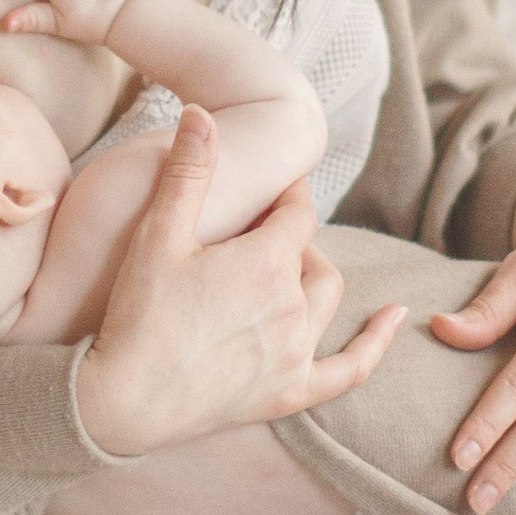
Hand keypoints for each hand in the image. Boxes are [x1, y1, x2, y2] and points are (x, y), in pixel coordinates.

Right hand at [73, 104, 406, 457]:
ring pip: (326, 296)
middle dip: (290, 236)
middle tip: (257, 232)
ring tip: (285, 266)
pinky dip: (375, 343)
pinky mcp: (289, 393)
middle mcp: (292, 306)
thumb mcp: (157, 236)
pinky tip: (394, 318)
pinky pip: (349, 368)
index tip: (274, 186)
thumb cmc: (136, 315)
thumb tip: (202, 113)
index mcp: (266, 262)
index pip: (296, 212)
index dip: (287, 194)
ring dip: (312, 274)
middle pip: (309, 253)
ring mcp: (295, 353)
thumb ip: (188, 173)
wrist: (121, 402)